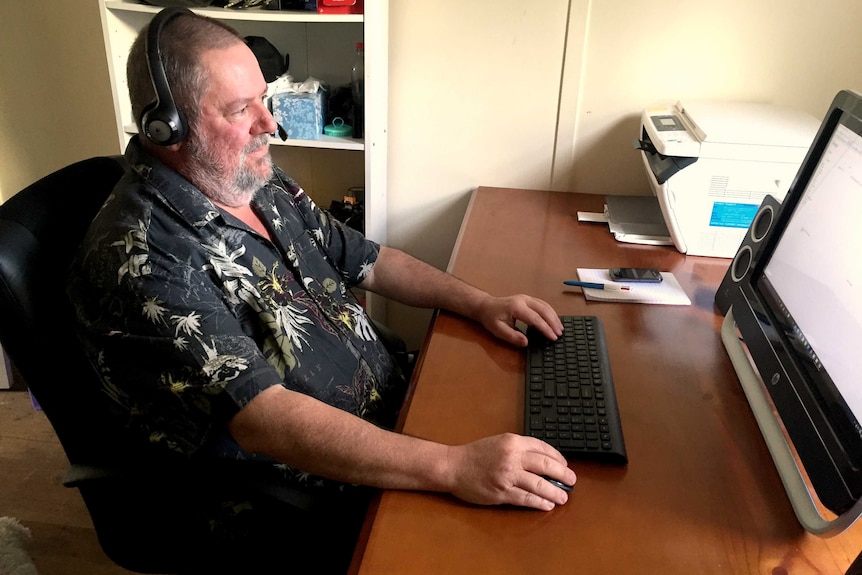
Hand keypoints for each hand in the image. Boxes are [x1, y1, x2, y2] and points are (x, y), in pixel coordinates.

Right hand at [444, 433, 575, 510]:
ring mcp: (507, 476)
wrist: (453, 466)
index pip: (543, 448)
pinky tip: (547, 505)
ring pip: (539, 485)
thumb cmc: (475, 454)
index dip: (558, 458)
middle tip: (572, 481)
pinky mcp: (501, 493)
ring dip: (555, 492)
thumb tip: (542, 460)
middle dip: (563, 475)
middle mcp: (512, 457)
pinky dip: (539, 502)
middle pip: (546, 466)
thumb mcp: (499, 442)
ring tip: (563, 497)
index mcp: (512, 442)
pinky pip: (526, 498)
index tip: (564, 465)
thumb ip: (519, 448)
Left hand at [475, 294, 562, 346]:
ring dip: (554, 317)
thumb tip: (526, 342)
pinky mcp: (528, 299)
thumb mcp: (498, 330)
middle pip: (543, 310)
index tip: (553, 337)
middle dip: (553, 322)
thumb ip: (512, 337)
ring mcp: (526, 298)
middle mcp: (523, 300)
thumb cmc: (491, 318)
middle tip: (560, 334)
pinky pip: (542, 304)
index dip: (545, 328)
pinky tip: (554, 320)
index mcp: (516, 307)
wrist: (486, 306)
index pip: (535, 318)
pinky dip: (550, 312)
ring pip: (545, 305)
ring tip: (560, 328)